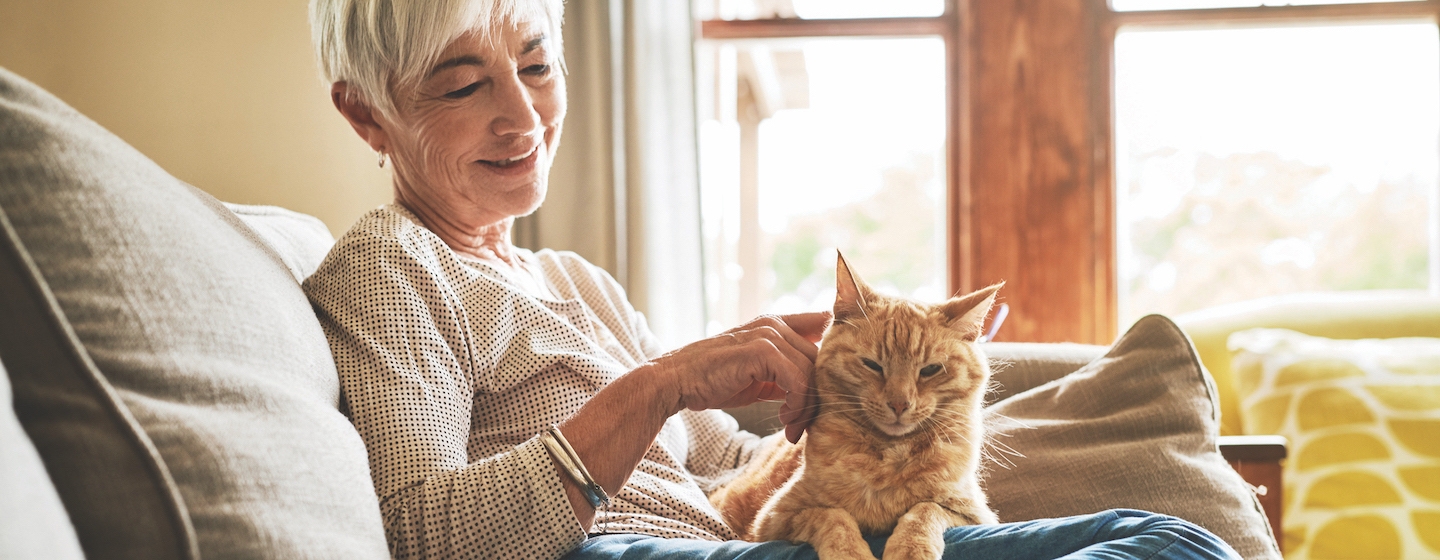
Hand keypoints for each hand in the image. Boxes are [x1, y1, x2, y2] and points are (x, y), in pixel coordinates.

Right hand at [651, 312, 829, 442]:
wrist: (677, 381)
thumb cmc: (715, 380)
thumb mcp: (760, 376)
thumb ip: (787, 375)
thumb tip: (816, 393)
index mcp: (776, 324)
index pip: (823, 325)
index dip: (836, 350)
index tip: (835, 384)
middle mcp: (775, 324)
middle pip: (822, 358)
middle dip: (818, 395)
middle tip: (804, 425)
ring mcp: (769, 335)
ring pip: (812, 372)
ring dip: (806, 407)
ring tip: (792, 427)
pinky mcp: (762, 352)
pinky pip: (798, 381)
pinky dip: (796, 406)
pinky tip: (785, 420)